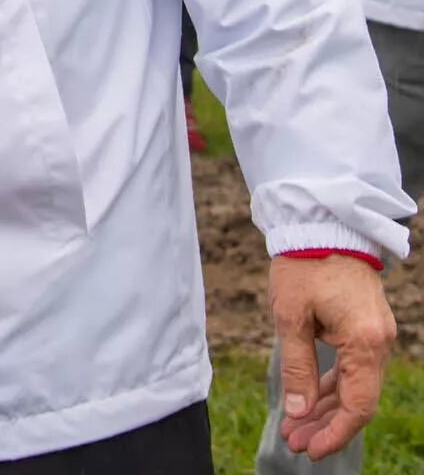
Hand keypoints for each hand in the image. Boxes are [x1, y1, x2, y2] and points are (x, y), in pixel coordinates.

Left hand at [271, 254, 395, 459]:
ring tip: (294, 425)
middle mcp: (379, 342)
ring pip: (354, 384)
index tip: (310, 449)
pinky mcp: (366, 326)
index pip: (358, 405)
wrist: (320, 223)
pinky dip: (332, 383)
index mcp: (365, 341)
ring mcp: (375, 334)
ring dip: (326, 406)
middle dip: (324, 423)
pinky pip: (352, 366)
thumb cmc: (303, 264)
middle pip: (357, 398)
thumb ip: (298, 368)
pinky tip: (309, 399)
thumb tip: (299, 412)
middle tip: (293, 440)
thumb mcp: (291, 317)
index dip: (335, 432)